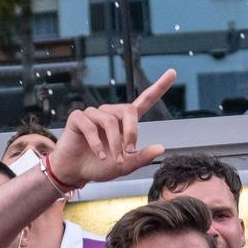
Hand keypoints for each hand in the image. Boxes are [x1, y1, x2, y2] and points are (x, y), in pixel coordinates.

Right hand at [46, 70, 174, 188]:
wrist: (75, 173)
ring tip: (111, 158)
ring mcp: (93, 114)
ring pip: (110, 121)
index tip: (173, 73)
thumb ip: (141, 157)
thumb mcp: (125, 166)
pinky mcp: (78, 118)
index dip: (159, 87)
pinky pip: (90, 125)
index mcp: (124, 122)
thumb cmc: (99, 166)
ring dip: (114, 143)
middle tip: (128, 151)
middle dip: (131, 131)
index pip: (144, 101)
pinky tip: (100, 154)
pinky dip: (97, 143)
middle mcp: (110, 114)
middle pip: (128, 110)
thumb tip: (161, 148)